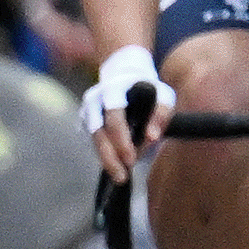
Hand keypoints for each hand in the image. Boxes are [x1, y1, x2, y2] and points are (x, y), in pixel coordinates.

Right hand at [81, 45, 165, 179]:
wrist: (123, 71)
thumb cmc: (147, 87)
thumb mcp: (162, 94)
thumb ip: (161, 113)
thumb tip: (152, 138)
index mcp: (113, 90)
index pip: (114, 118)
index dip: (121, 140)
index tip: (132, 159)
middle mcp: (95, 100)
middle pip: (98, 133)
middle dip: (110, 157)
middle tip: (122, 177)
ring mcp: (87, 110)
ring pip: (94, 139)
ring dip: (106, 158)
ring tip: (119, 175)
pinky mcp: (86, 119)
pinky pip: (95, 139)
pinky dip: (105, 152)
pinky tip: (116, 165)